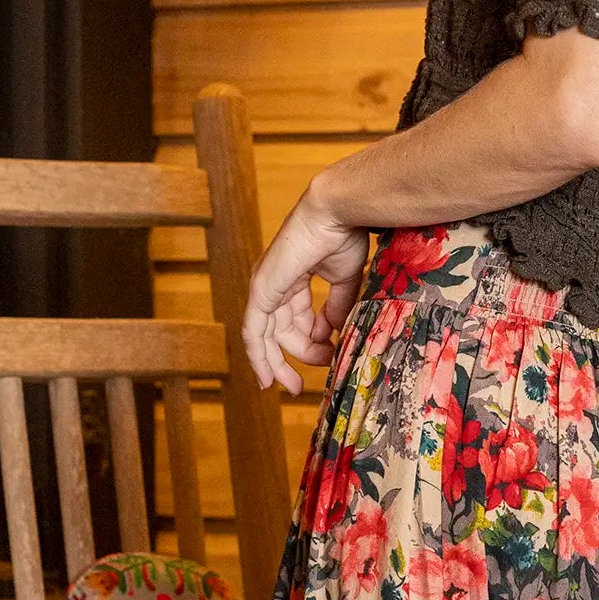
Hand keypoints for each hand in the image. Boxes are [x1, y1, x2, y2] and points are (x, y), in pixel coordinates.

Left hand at [243, 187, 370, 395]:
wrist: (336, 214)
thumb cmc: (344, 236)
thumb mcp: (344, 280)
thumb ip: (337, 307)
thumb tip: (335, 332)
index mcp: (292, 279)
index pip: (295, 319)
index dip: (309, 343)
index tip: (327, 360)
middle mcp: (274, 284)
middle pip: (279, 332)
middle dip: (292, 359)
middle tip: (299, 385)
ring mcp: (265, 288)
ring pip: (265, 337)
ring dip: (278, 363)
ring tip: (294, 384)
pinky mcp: (261, 292)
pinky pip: (254, 331)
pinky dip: (257, 356)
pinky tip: (265, 376)